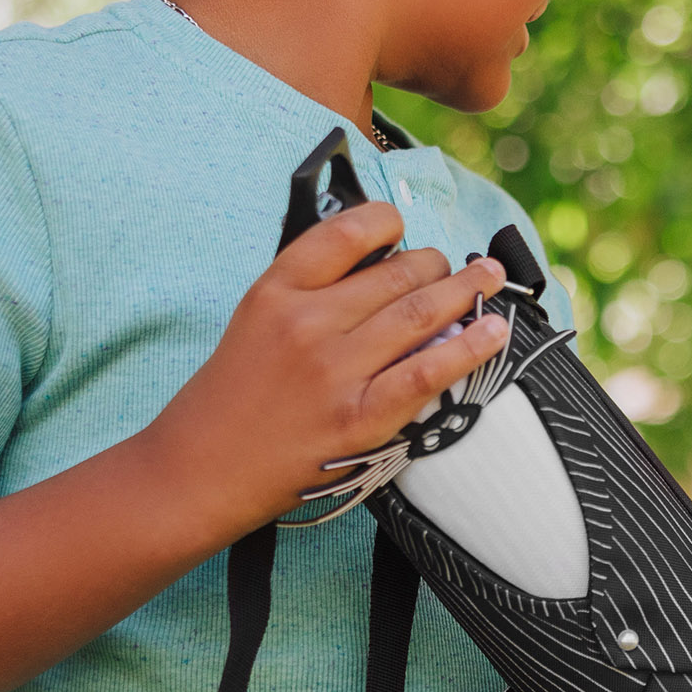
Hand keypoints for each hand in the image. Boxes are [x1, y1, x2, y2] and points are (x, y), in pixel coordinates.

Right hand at [143, 201, 508, 539]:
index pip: (347, 231)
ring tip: (488, 279)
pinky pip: (428, 373)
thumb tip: (378, 264)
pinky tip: (494, 331)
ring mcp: (336, 370)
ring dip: (466, 290)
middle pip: (397, 272)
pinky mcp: (359, 417)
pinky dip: (470, 348)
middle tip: (455, 265)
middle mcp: (308, 322)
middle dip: (437, 263)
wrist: (198, 470)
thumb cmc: (229, 398)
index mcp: (277, 290)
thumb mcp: (254, 321)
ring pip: (421, 312)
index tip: (402, 227)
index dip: (388, 221)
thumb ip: (307, 290)